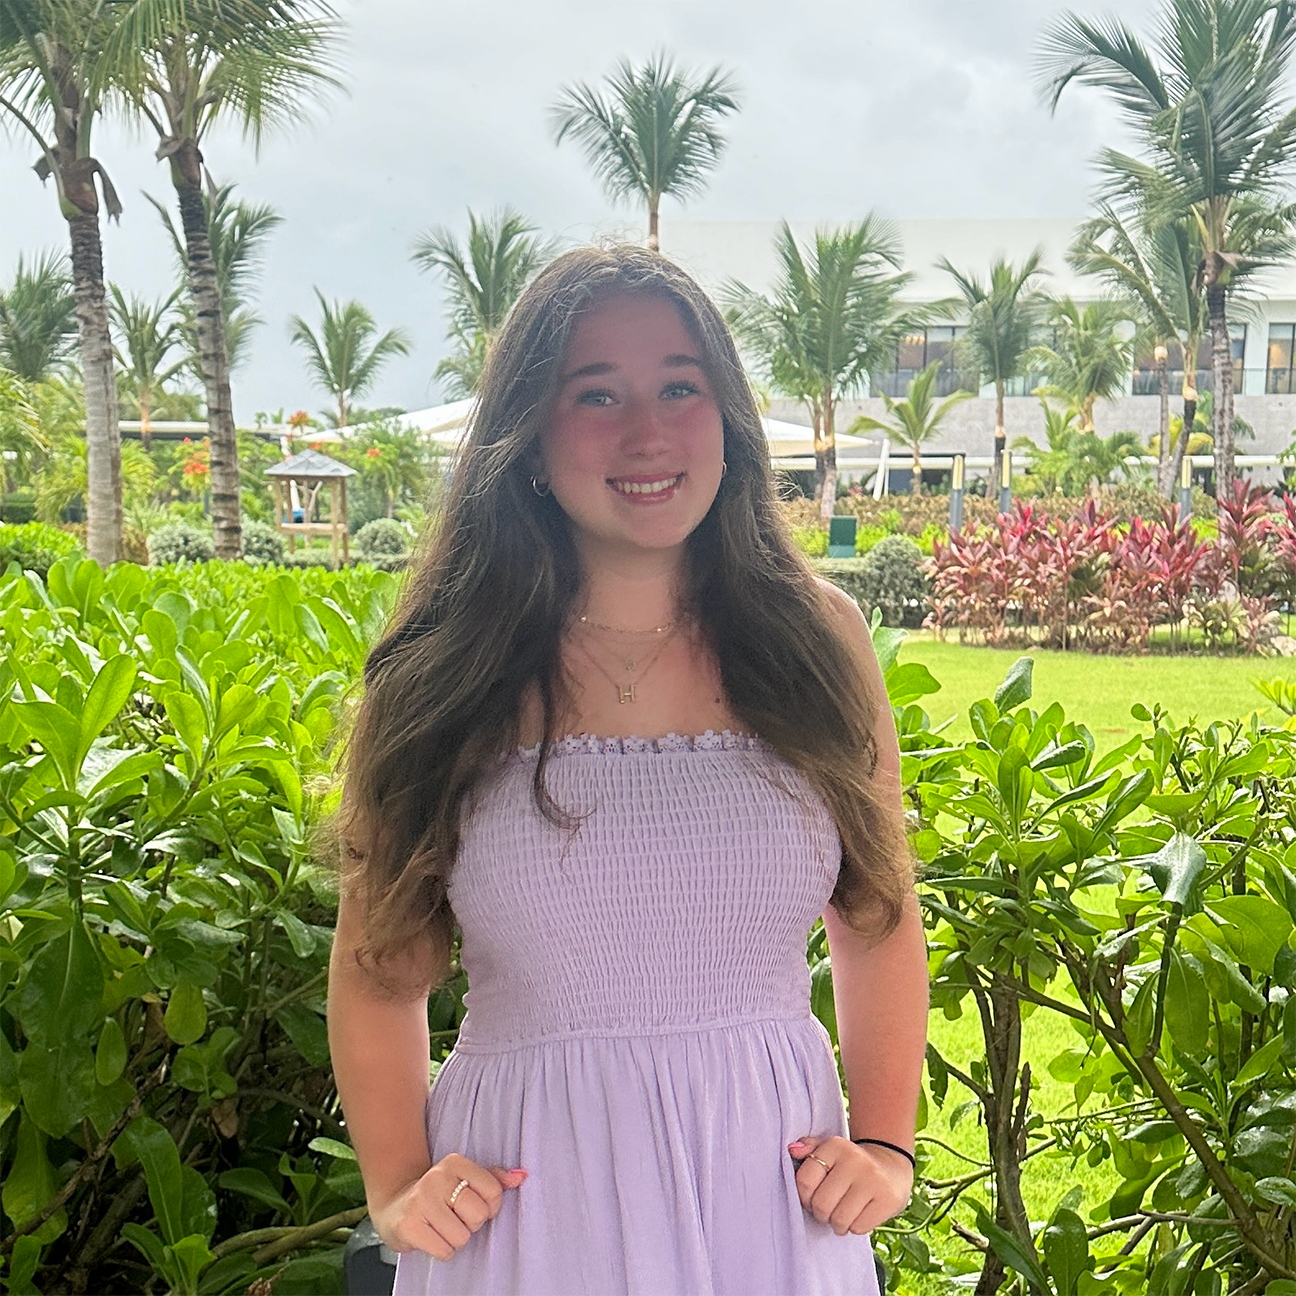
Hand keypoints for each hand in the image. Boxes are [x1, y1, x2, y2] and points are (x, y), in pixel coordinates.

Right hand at [370, 1155, 527, 1258]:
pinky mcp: (409, 1225)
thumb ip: (494, 1178)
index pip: (494, 1190)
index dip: (489, 1206)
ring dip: (455, 1239)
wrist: (395, 1206)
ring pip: (462, 1236)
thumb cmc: (439, 1195)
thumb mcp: (465, 1179)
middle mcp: (437, 1177)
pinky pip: (445, 1250)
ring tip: (441, 1227)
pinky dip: (442, 1250)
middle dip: (471, 1224)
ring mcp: (421, 1200)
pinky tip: (431, 1237)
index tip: (473, 1205)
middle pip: (479, 1214)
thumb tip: (522, 1176)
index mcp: (455, 1162)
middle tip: (455, 1218)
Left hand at [787, 1135, 912, 1235]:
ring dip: (837, 1224)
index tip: (812, 1198)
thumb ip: (810, 1150)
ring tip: (842, 1215)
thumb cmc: (850, 1164)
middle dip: (821, 1214)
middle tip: (828, 1210)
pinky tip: (858, 1216)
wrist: (891, 1168)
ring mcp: (873, 1180)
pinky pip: (858, 1228)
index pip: (805, 1181)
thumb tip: (792, 1149)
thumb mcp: (830, 1151)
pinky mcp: (888, 1199)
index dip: (804, 1197)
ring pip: (839, 1219)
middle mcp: (855, 1160)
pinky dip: (854, 1227)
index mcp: (836, 1146)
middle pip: (821, 1204)